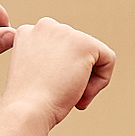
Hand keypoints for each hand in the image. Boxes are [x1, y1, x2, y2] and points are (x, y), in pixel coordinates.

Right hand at [1, 19, 116, 126]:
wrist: (26, 110)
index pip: (59, 49)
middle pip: (77, 51)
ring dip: (87, 81)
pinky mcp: (84, 43)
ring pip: (93, 56)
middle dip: (75, 75)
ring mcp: (65, 32)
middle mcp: (45, 25)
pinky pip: (108, 59)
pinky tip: (83, 94)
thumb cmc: (28, 102)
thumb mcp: (35, 74)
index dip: (59, 73)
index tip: (49, 90)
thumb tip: (74, 62)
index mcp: (29, 32)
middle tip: (62, 96)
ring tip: (71, 98)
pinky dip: (102, 80)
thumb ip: (50, 61)